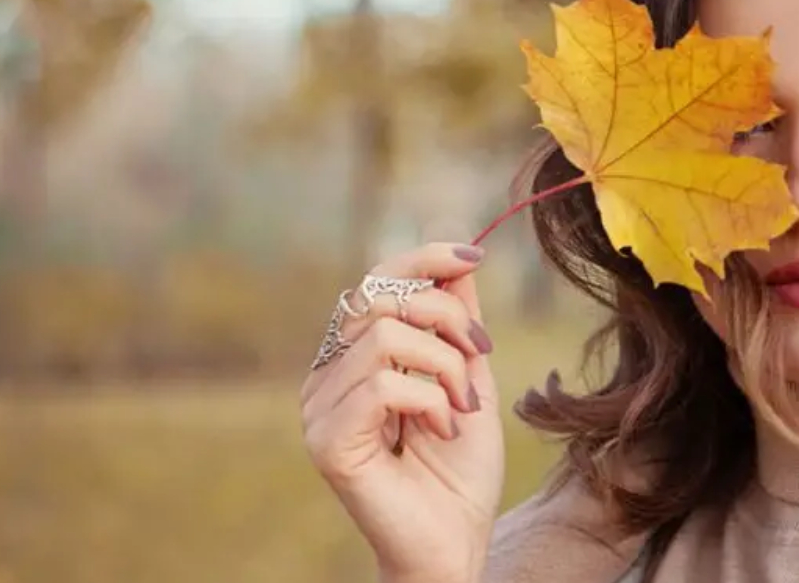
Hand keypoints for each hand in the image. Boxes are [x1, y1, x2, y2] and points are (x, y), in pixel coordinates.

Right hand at [301, 243, 504, 582]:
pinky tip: (441, 429)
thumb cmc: (460, 469)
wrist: (456, 541)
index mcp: (354, 356)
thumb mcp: (470, 376)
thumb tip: (459, 256)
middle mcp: (327, 375)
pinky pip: (382, 385)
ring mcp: (319, 407)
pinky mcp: (326, 440)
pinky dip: (428, 400)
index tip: (474, 257)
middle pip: (382, 296)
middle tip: (479, 360)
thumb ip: (458, 320)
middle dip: (447, 319)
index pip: (376, 280)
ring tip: (460, 406)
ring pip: (386, 336)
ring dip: (445, 366)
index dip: (423, 258)